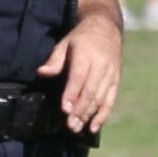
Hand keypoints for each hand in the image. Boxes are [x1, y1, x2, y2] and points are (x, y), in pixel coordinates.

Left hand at [36, 13, 122, 135]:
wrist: (106, 28)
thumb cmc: (80, 38)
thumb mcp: (65, 44)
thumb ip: (55, 60)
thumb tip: (42, 73)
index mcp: (86, 54)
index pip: (79, 77)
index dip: (72, 94)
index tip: (65, 109)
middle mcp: (101, 65)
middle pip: (90, 91)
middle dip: (80, 110)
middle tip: (70, 125)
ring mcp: (111, 74)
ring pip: (100, 98)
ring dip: (88, 115)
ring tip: (77, 128)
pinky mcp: (115, 81)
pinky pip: (110, 100)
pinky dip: (103, 115)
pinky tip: (93, 127)